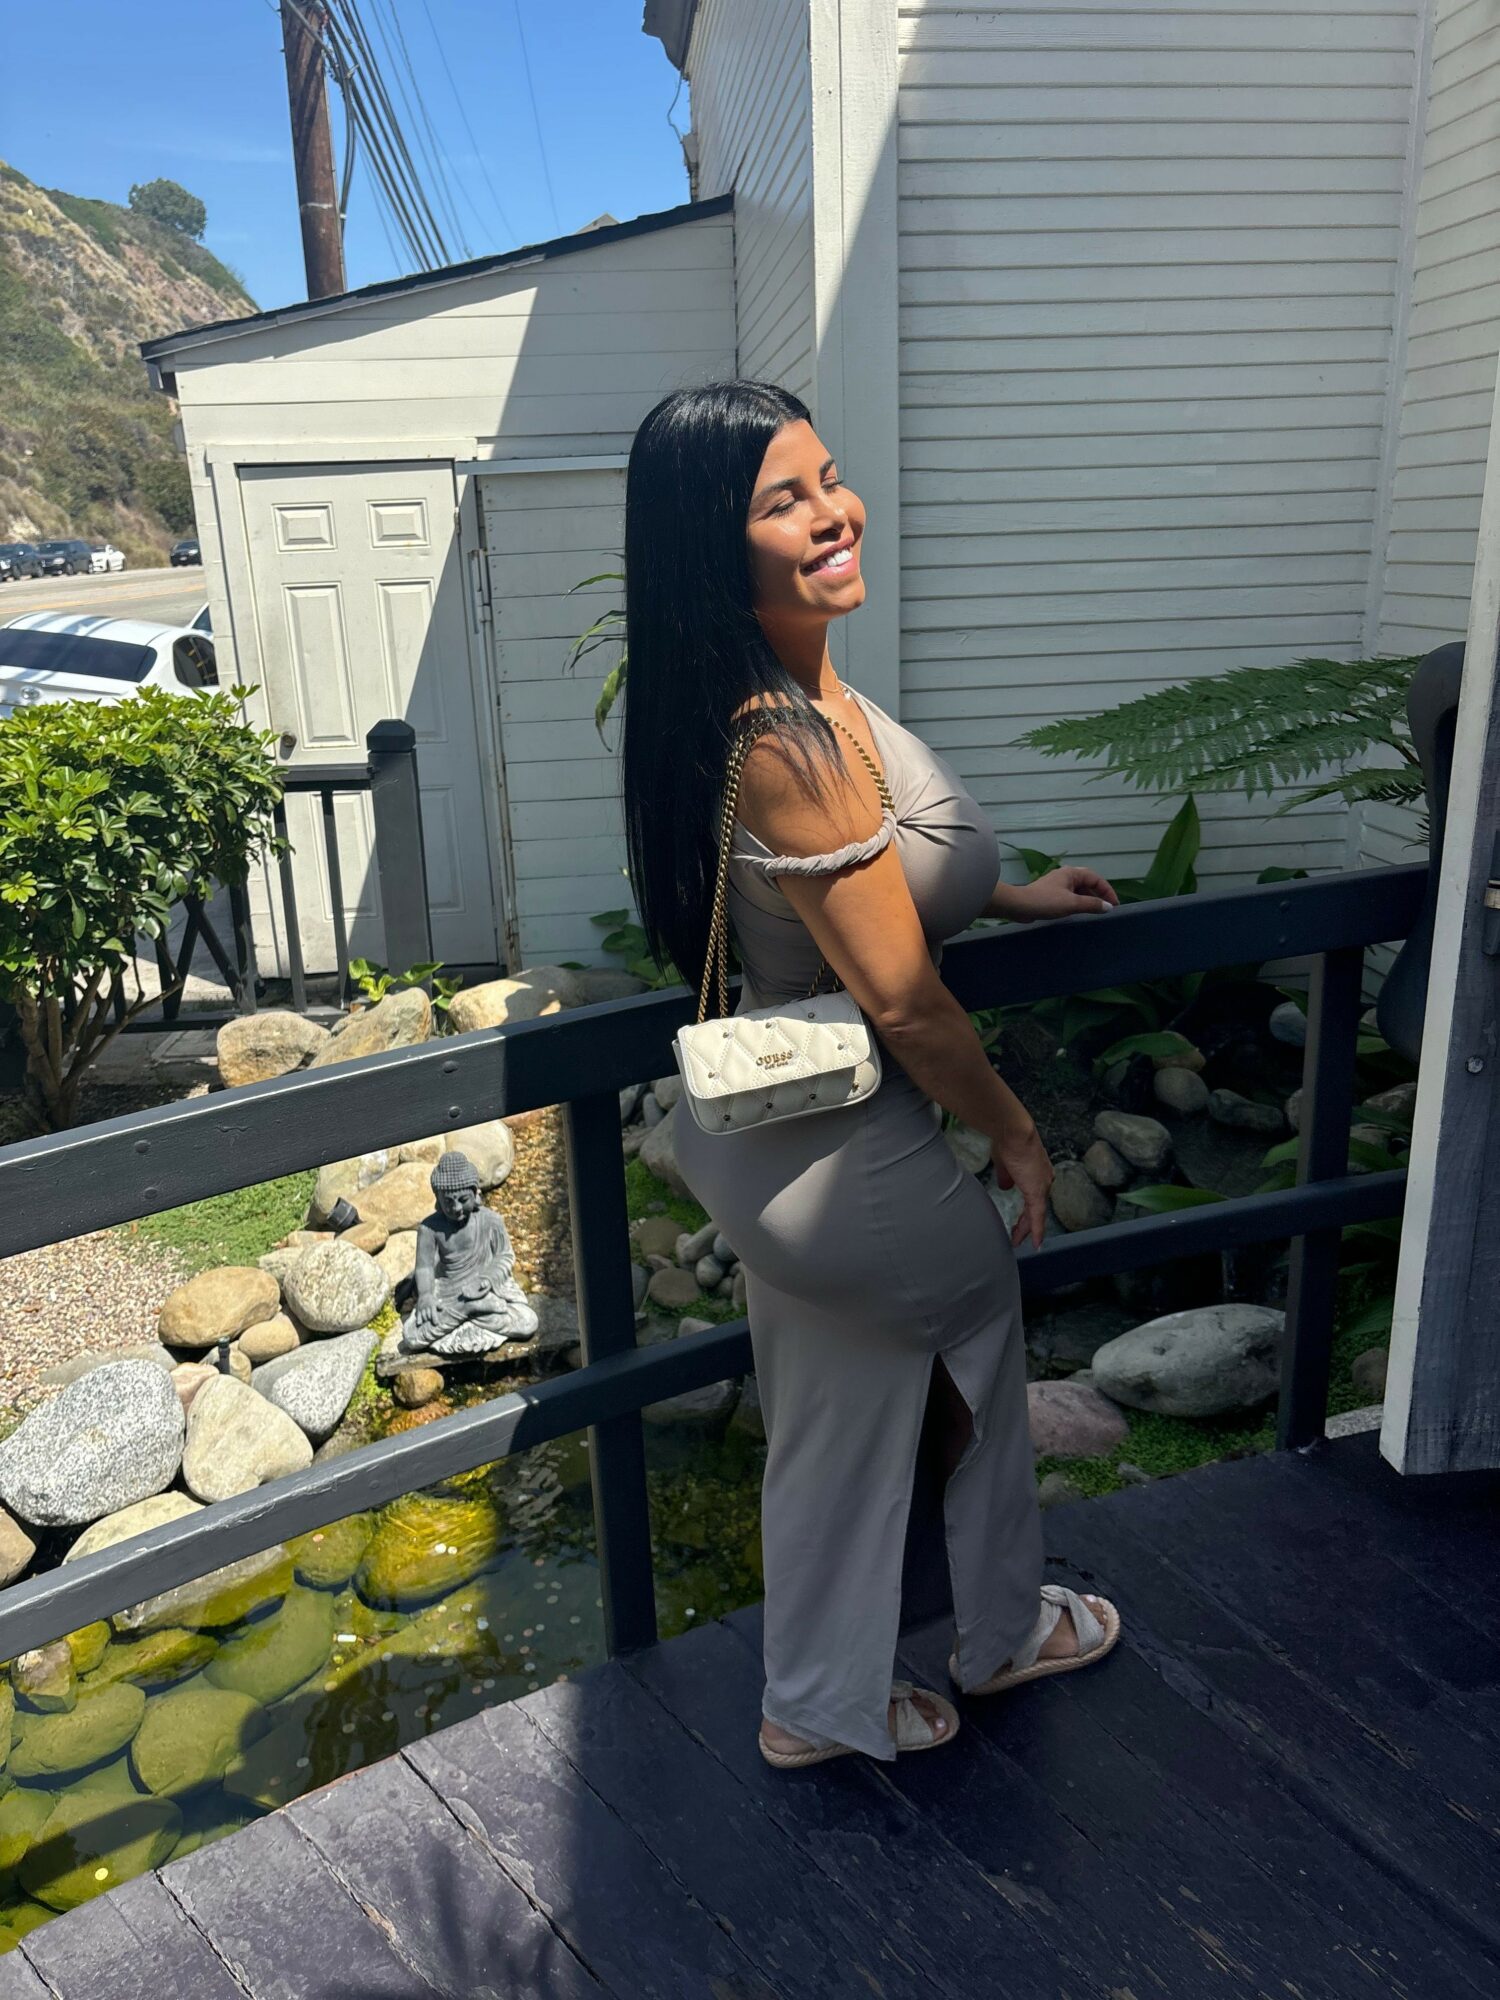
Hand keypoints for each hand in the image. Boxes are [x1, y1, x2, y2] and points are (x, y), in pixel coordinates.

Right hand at [412, 1295, 436, 1329]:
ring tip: (427, 1323)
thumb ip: (439, 1306)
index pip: (433, 1314)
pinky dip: (418, 1320)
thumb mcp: (436, 1302)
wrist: (424, 1295)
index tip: (436, 1324)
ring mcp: (422, 1309)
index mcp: (432, 1306)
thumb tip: (443, 1309)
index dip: (435, 1319)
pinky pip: (418, 1316)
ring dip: (425, 1321)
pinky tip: (419, 1324)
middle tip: (433, 1324)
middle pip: (428, 1316)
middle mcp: (426, 1308)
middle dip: (430, 1321)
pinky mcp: (418, 1310)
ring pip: (423, 1317)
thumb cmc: (432, 1300)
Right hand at [990, 1122, 1053, 1251]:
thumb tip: (1005, 1186)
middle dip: (1026, 1224)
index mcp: (1038, 1172)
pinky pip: (1037, 1216)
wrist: (1014, 1132)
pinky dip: (1036, 1231)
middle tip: (1017, 1236)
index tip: (1023, 1221)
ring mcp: (1042, 1186)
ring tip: (1018, 1240)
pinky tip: (1035, 1243)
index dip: (1028, 1210)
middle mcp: (1044, 1180)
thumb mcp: (1005, 1162)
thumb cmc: (1008, 1140)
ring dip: (1027, 1229)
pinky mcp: (1037, 1191)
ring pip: (1036, 1214)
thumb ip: (1007, 1176)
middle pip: (1036, 1208)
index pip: (1034, 1197)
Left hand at [1018, 867, 1118, 920]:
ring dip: (1088, 900)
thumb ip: (1091, 904)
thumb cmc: (1046, 901)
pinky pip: (1070, 898)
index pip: (1096, 879)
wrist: (1019, 906)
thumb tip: (1108, 907)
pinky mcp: (1051, 895)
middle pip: (1088, 884)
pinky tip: (1078, 914)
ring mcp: (1057, 885)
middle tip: (1106, 909)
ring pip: (1078, 891)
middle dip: (1098, 895)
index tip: (1114, 905)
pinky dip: (1077, 904)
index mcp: (1072, 873)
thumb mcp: (1072, 904)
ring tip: (1095, 913)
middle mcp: (1065, 876)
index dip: (1107, 891)